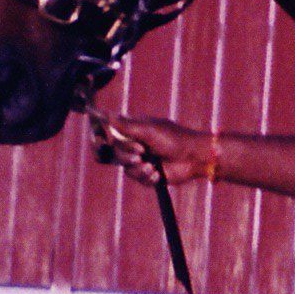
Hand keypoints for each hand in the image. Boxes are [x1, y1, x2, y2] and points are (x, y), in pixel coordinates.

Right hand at [87, 109, 213, 186]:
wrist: (194, 158)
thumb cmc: (174, 139)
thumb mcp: (148, 130)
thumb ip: (125, 125)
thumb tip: (106, 114)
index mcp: (134, 131)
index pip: (110, 134)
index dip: (101, 139)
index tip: (100, 143)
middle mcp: (136, 145)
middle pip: (116, 154)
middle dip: (126, 156)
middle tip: (141, 153)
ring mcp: (142, 160)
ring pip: (126, 169)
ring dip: (138, 169)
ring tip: (152, 167)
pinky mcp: (149, 174)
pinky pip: (138, 179)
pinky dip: (147, 178)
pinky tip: (158, 174)